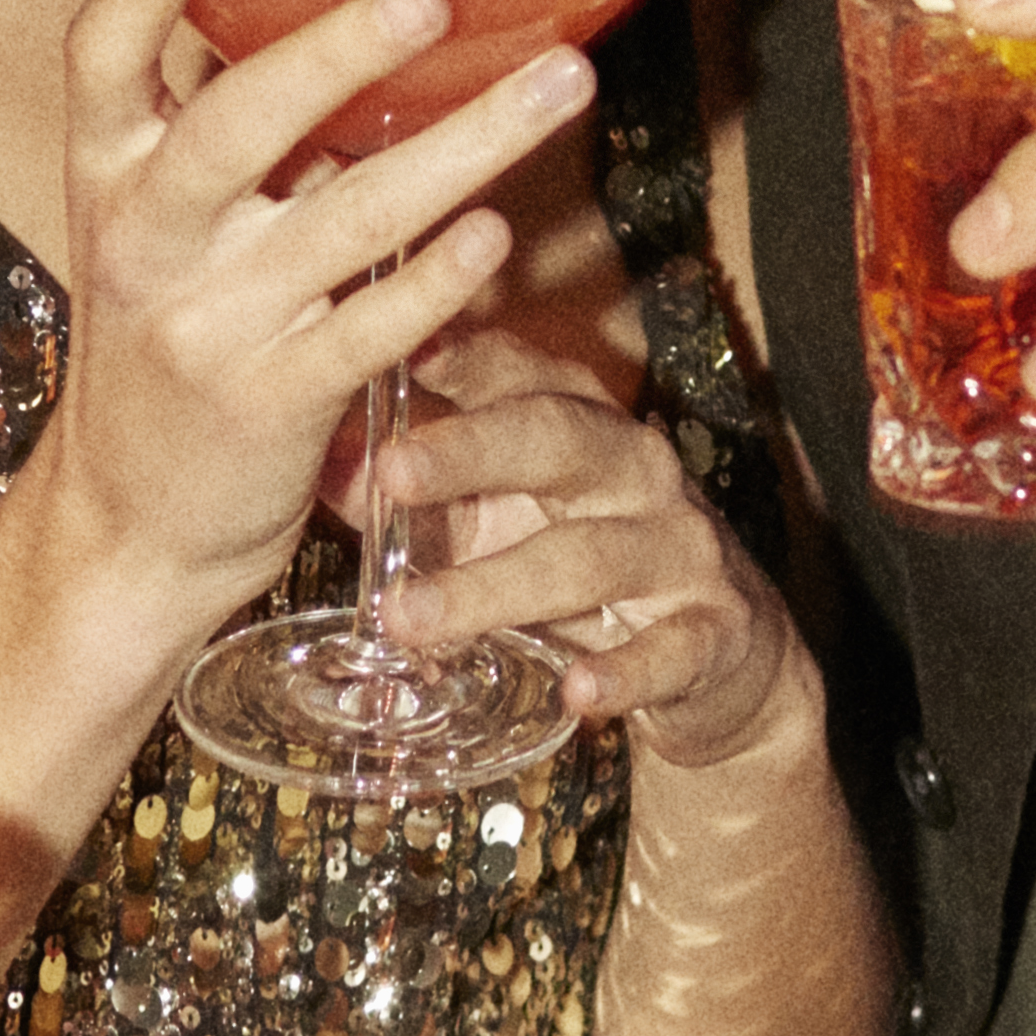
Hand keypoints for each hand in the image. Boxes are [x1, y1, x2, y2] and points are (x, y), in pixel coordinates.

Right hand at [35, 0, 595, 631]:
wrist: (129, 520)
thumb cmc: (163, 334)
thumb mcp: (150, 222)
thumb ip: (210, 123)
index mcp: (108, 174)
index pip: (99, 63)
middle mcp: (147, 238)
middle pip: (236, 125)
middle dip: (335, 53)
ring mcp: (212, 323)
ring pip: (349, 219)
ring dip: (465, 144)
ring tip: (557, 81)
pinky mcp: (274, 403)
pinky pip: (372, 329)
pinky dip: (440, 280)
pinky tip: (497, 232)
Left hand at [390, 353, 810, 766]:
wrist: (726, 658)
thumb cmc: (582, 564)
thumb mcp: (501, 516)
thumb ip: (412, 490)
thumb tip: (308, 452)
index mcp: (581, 426)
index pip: (520, 374)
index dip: (461, 358)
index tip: (392, 344)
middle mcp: (636, 470)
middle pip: (556, 439)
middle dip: (472, 451)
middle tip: (390, 470)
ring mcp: (680, 550)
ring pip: (589, 556)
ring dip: (495, 588)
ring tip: (410, 620)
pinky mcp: (715, 634)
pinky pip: (671, 650)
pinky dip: (625, 671)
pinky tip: (579, 691)